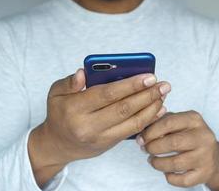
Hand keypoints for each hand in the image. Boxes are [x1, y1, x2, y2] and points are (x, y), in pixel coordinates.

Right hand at [28, 69, 170, 186]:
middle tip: (163, 85)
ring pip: (132, 123)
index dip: (130, 85)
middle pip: (124, 109)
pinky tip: (158, 109)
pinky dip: (147, 119)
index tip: (149, 76)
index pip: (107, 94)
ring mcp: (100, 138)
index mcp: (74, 109)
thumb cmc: (59, 113)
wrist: (58, 145)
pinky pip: (132, 131)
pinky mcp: (109, 144)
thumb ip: (69, 82)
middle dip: (147, 95)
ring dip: (151, 108)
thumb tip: (83, 72)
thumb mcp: (55, 93)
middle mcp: (88, 126)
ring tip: (163, 95)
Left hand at [137, 111, 218, 190]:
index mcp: (194, 119)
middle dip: (153, 147)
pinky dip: (170, 177)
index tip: (141, 139)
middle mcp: (203, 136)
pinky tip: (166, 172)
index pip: (168, 123)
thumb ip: (160, 123)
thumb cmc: (188, 136)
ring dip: (158, 163)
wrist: (214, 155)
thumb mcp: (178, 122)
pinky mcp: (205, 173)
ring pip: (176, 163)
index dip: (150, 132)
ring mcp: (206, 156)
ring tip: (152, 160)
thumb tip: (142, 135)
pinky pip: (182, 180)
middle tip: (145, 149)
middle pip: (173, 143)